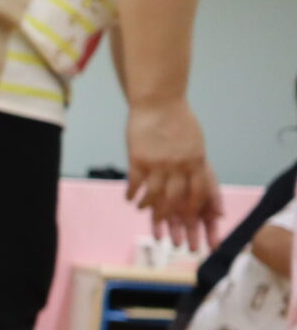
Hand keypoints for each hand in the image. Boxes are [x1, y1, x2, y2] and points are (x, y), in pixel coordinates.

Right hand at [127, 98, 221, 249]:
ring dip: (148, 207)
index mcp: (195, 161)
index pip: (197, 193)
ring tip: (142, 210)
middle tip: (163, 229)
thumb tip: (199, 185)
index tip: (187, 221)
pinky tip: (129, 199)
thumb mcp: (195, 144)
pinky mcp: (138, 158)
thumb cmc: (178, 121)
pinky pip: (135, 183)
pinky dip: (132, 194)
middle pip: (175, 198)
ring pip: (154, 194)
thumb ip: (196, 164)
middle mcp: (178, 165)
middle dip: (169, 217)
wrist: (158, 101)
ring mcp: (157, 162)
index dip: (192, 210)